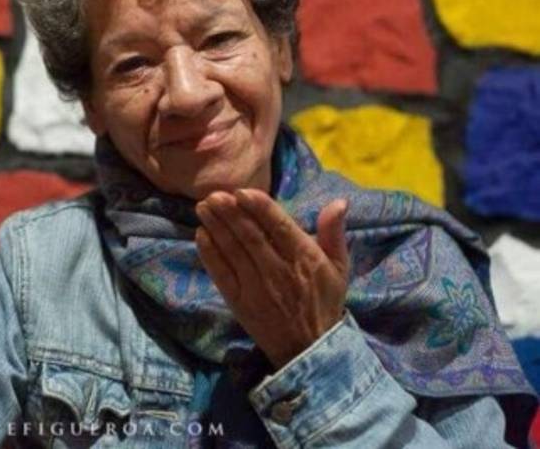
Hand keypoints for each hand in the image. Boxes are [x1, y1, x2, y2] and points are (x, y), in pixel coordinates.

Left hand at [195, 188, 348, 368]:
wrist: (309, 347)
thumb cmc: (323, 300)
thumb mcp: (339, 267)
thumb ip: (334, 232)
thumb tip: (338, 201)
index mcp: (305, 258)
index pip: (279, 227)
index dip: (259, 208)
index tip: (241, 191)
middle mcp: (279, 271)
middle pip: (250, 236)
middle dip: (230, 213)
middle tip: (213, 194)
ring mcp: (256, 287)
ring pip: (232, 251)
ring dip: (216, 227)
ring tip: (203, 207)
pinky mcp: (238, 301)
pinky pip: (221, 273)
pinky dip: (209, 253)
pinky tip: (200, 234)